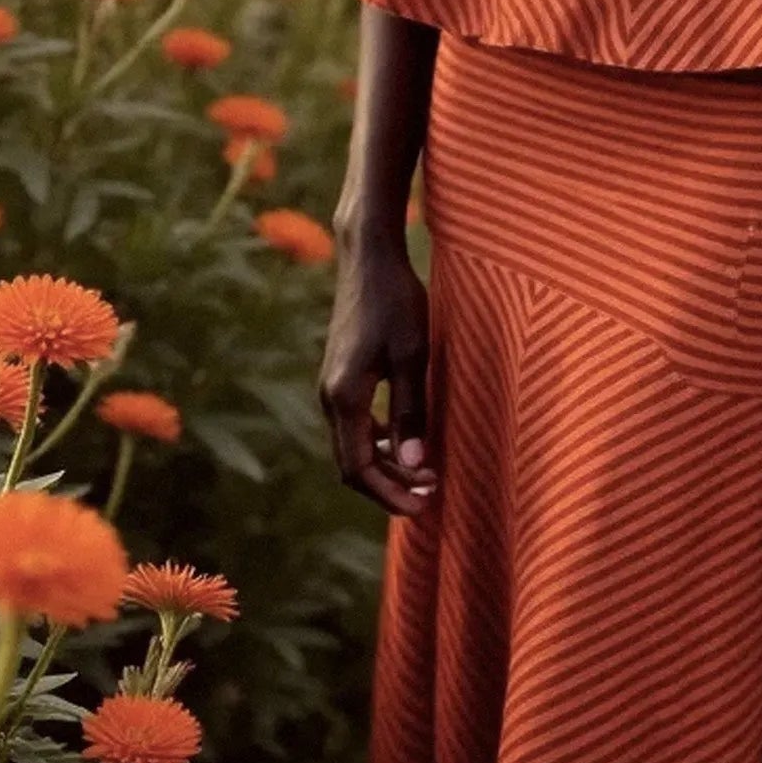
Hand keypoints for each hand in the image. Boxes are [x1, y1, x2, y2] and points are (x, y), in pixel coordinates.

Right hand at [317, 236, 440, 517]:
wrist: (369, 256)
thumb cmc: (396, 300)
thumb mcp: (413, 355)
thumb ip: (412, 411)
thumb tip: (416, 464)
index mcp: (344, 397)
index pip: (358, 469)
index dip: (389, 495)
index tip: (423, 506)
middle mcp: (330, 396)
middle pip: (352, 463)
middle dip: (390, 485)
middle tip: (431, 493)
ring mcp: (331, 385)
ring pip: (352, 444)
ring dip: (386, 463)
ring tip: (425, 470)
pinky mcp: (340, 374)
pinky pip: (354, 423)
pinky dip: (378, 440)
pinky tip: (407, 438)